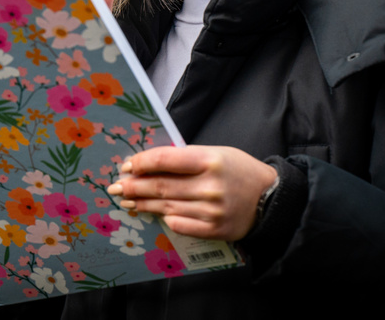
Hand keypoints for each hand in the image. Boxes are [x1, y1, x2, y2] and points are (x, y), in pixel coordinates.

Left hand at [106, 145, 277, 241]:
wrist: (270, 199)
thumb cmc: (239, 171)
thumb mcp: (216, 153)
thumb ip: (187, 158)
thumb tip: (151, 164)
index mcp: (209, 160)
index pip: (165, 160)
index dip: (142, 162)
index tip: (127, 165)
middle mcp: (209, 186)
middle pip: (161, 186)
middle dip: (133, 186)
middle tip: (115, 186)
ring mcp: (211, 211)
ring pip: (166, 206)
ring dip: (142, 203)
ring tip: (126, 201)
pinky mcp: (214, 230)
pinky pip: (180, 225)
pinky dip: (166, 218)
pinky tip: (153, 213)